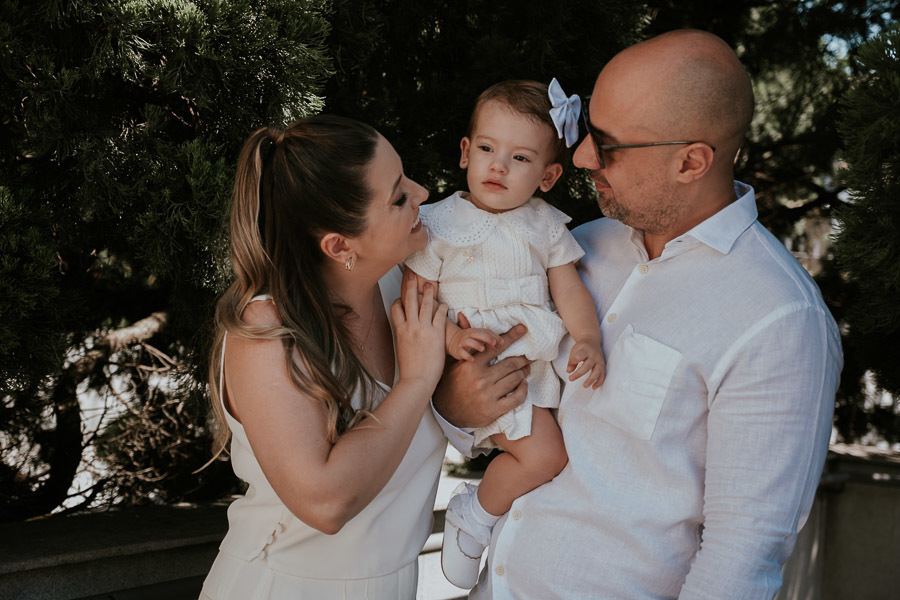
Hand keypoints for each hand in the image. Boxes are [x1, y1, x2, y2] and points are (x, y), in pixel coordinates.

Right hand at [392, 270, 447, 392]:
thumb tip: (406, 335)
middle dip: (410, 286)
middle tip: (412, 276)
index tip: (402, 297)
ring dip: (428, 293)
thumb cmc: (410, 369)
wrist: (417, 380)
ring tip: (431, 285)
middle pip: (409, 300)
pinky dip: (442, 307)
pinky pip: (440, 315)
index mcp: (400, 331)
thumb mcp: (402, 350)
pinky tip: (444, 304)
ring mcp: (423, 329)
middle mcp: (410, 327)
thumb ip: (405, 338)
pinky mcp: (436, 333)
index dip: (399, 300)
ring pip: (425, 304)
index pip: (396, 308)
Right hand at [432, 314, 530, 427]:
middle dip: (523, 359)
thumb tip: (462, 315)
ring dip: (524, 372)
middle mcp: (481, 380)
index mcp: (472, 365)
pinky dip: (523, 390)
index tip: (522, 329)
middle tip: (528, 356)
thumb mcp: (454, 362)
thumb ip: (463, 340)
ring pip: (515, 379)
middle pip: (511, 364)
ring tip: (526, 369)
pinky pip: (516, 398)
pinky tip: (523, 385)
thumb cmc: (451, 384)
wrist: (446, 412)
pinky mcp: (494, 410)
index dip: (512, 336)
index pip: (496, 346)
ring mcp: (488, 395)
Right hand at [447, 325, 500, 361]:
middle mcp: (469, 335)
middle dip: (486, 338)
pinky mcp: (457, 350)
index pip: (486, 331)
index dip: (494, 336)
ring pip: (468, 341)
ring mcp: (462, 342)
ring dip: (476, 344)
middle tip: (494, 343)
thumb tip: (501, 343)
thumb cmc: (470, 340)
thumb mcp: (479, 338)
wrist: (452, 341)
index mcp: (476, 331)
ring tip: (482, 349)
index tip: (502, 342)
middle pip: (477, 334)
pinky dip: (467, 355)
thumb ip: (490, 339)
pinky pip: (461, 352)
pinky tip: (473, 359)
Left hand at [567, 334, 605, 388]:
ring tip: (584, 386)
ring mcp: (600, 361)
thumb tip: (569, 371)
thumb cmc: (581, 348)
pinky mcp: (603, 366)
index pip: (579, 356)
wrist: (592, 341)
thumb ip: (571, 360)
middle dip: (578, 373)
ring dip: (591, 379)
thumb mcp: (574, 351)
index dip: (573, 362)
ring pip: (597, 371)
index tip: (568, 369)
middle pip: (587, 366)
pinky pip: (603, 375)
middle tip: (570, 379)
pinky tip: (594, 387)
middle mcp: (594, 355)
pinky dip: (599, 382)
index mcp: (585, 350)